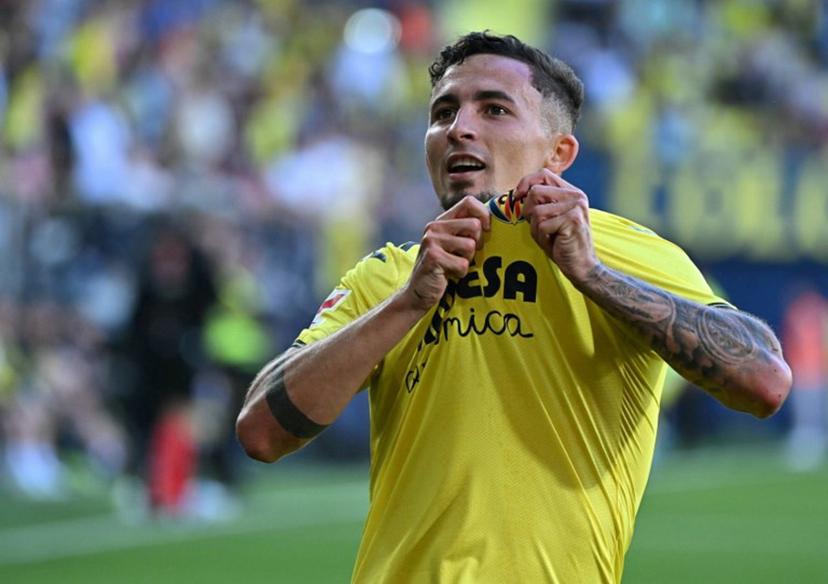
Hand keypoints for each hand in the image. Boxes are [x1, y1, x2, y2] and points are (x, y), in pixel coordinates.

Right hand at [403, 196, 490, 310]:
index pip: (469, 202)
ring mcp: (432, 241)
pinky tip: (448, 275)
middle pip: (474, 225)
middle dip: (476, 244)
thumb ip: (466, 230)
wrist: (418, 292)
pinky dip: (460, 273)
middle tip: (463, 255)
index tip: (486, 230)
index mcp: (441, 220)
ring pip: (470, 246)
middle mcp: (435, 227)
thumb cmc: (442, 268)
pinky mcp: (433, 257)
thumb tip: (492, 221)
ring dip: (467, 261)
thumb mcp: (453, 244)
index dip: (483, 215)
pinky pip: (462, 264)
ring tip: (453, 265)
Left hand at [515, 169, 598, 283]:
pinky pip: (541, 226)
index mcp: (572, 192)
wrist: (582, 265)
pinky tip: (553, 242)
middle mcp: (576, 196)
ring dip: (536, 228)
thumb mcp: (551, 217)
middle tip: (539, 226)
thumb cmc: (562, 242)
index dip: (526, 182)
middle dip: (528, 211)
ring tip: (549, 236)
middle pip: (535, 192)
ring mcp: (575, 207)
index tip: (518, 196)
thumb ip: (541, 202)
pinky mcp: (572, 220)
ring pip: (536, 211)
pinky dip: (541, 238)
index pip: (544, 174)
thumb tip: (518, 192)